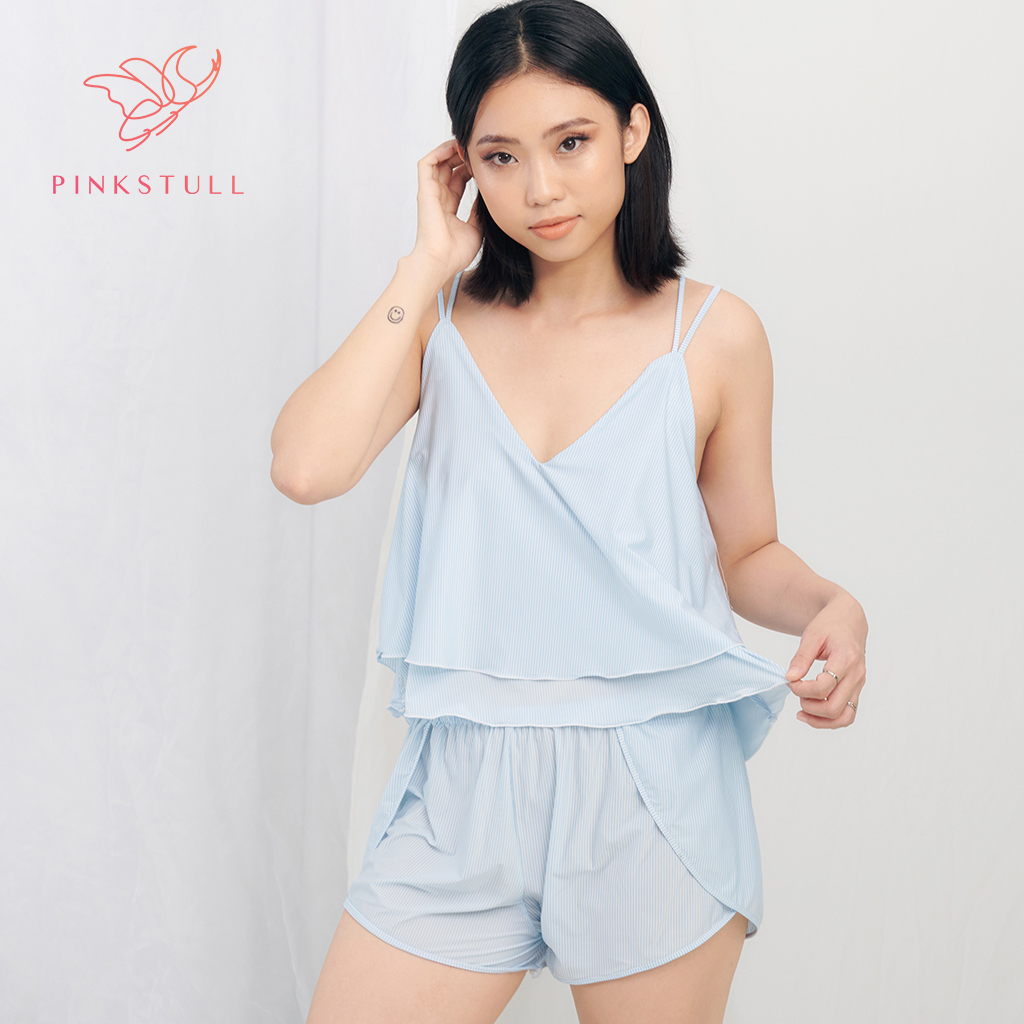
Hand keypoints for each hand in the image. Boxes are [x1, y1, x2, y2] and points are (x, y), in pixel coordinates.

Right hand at [410, 138, 482, 279]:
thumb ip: (478, 211)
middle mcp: (438, 200)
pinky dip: (438, 152)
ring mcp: (430, 195)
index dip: (469, 170)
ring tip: (465, 143)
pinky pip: (426, 164)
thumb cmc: (456, 253)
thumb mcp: (476, 228)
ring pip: (438, 163)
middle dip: (462, 157)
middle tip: (476, 150)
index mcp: (448, 210)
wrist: (442, 261)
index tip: (483, 163)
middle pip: (448, 170)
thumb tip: (486, 195)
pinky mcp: (424, 191)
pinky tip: (453, 148)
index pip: (458, 182)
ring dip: (451, 151)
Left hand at [784, 590, 867, 728]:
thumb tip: (790, 678)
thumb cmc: (830, 625)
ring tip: (802, 711)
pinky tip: (813, 713)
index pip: (824, 686)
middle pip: (834, 707)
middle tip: (796, 692)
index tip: (790, 681)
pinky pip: (848, 714)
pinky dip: (831, 720)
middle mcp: (856, 674)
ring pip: (845, 717)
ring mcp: (859, 684)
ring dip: (821, 720)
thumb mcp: (812, 635)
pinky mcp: (856, 689)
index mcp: (846, 658)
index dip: (802, 689)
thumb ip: (801, 658)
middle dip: (809, 706)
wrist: (850, 620)